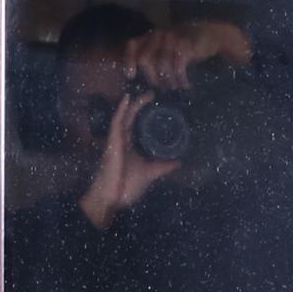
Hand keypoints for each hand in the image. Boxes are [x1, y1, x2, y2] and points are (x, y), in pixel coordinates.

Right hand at [75, 84, 180, 229]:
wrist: (113, 198)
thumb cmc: (127, 186)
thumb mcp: (151, 173)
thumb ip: (163, 166)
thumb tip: (179, 162)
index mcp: (129, 145)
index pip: (136, 124)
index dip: (144, 113)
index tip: (156, 104)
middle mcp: (122, 140)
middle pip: (131, 117)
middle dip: (141, 105)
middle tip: (154, 94)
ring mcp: (117, 139)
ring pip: (125, 115)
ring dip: (135, 103)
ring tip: (146, 93)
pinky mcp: (112, 141)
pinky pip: (117, 121)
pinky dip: (122, 109)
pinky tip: (128, 98)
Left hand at [124, 15, 252, 89]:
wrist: (210, 34)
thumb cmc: (184, 45)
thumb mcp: (165, 49)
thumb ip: (152, 57)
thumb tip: (139, 79)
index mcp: (150, 36)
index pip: (132, 45)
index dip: (129, 61)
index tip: (131, 77)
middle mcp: (158, 35)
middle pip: (145, 60)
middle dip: (151, 78)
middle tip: (161, 87)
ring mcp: (171, 39)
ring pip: (161, 66)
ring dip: (168, 81)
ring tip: (174, 87)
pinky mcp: (185, 46)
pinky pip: (177, 67)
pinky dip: (180, 79)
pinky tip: (185, 84)